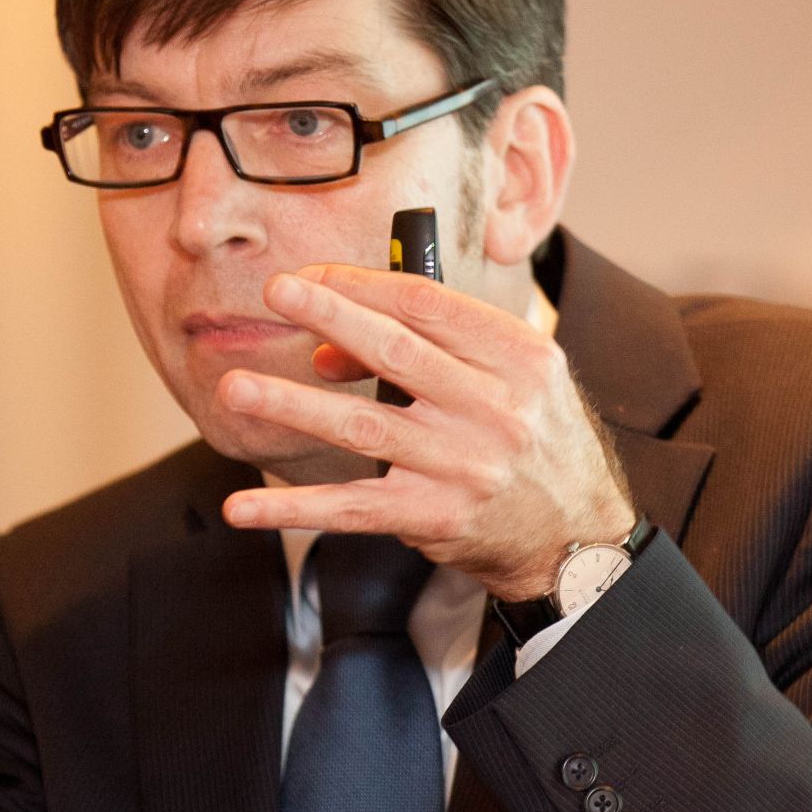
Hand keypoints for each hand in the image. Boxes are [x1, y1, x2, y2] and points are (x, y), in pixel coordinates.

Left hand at [214, 264, 633, 600]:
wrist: (576, 534)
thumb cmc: (531, 438)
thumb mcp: (513, 378)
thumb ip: (433, 351)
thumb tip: (327, 351)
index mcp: (517, 357)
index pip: (427, 305)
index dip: (361, 285)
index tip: (309, 277)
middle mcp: (494, 409)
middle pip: (395, 351)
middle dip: (329, 316)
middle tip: (275, 292)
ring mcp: (462, 466)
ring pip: (362, 427)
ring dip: (291, 405)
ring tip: (235, 388)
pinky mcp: (433, 518)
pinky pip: (351, 508)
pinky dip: (292, 509)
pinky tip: (243, 508)